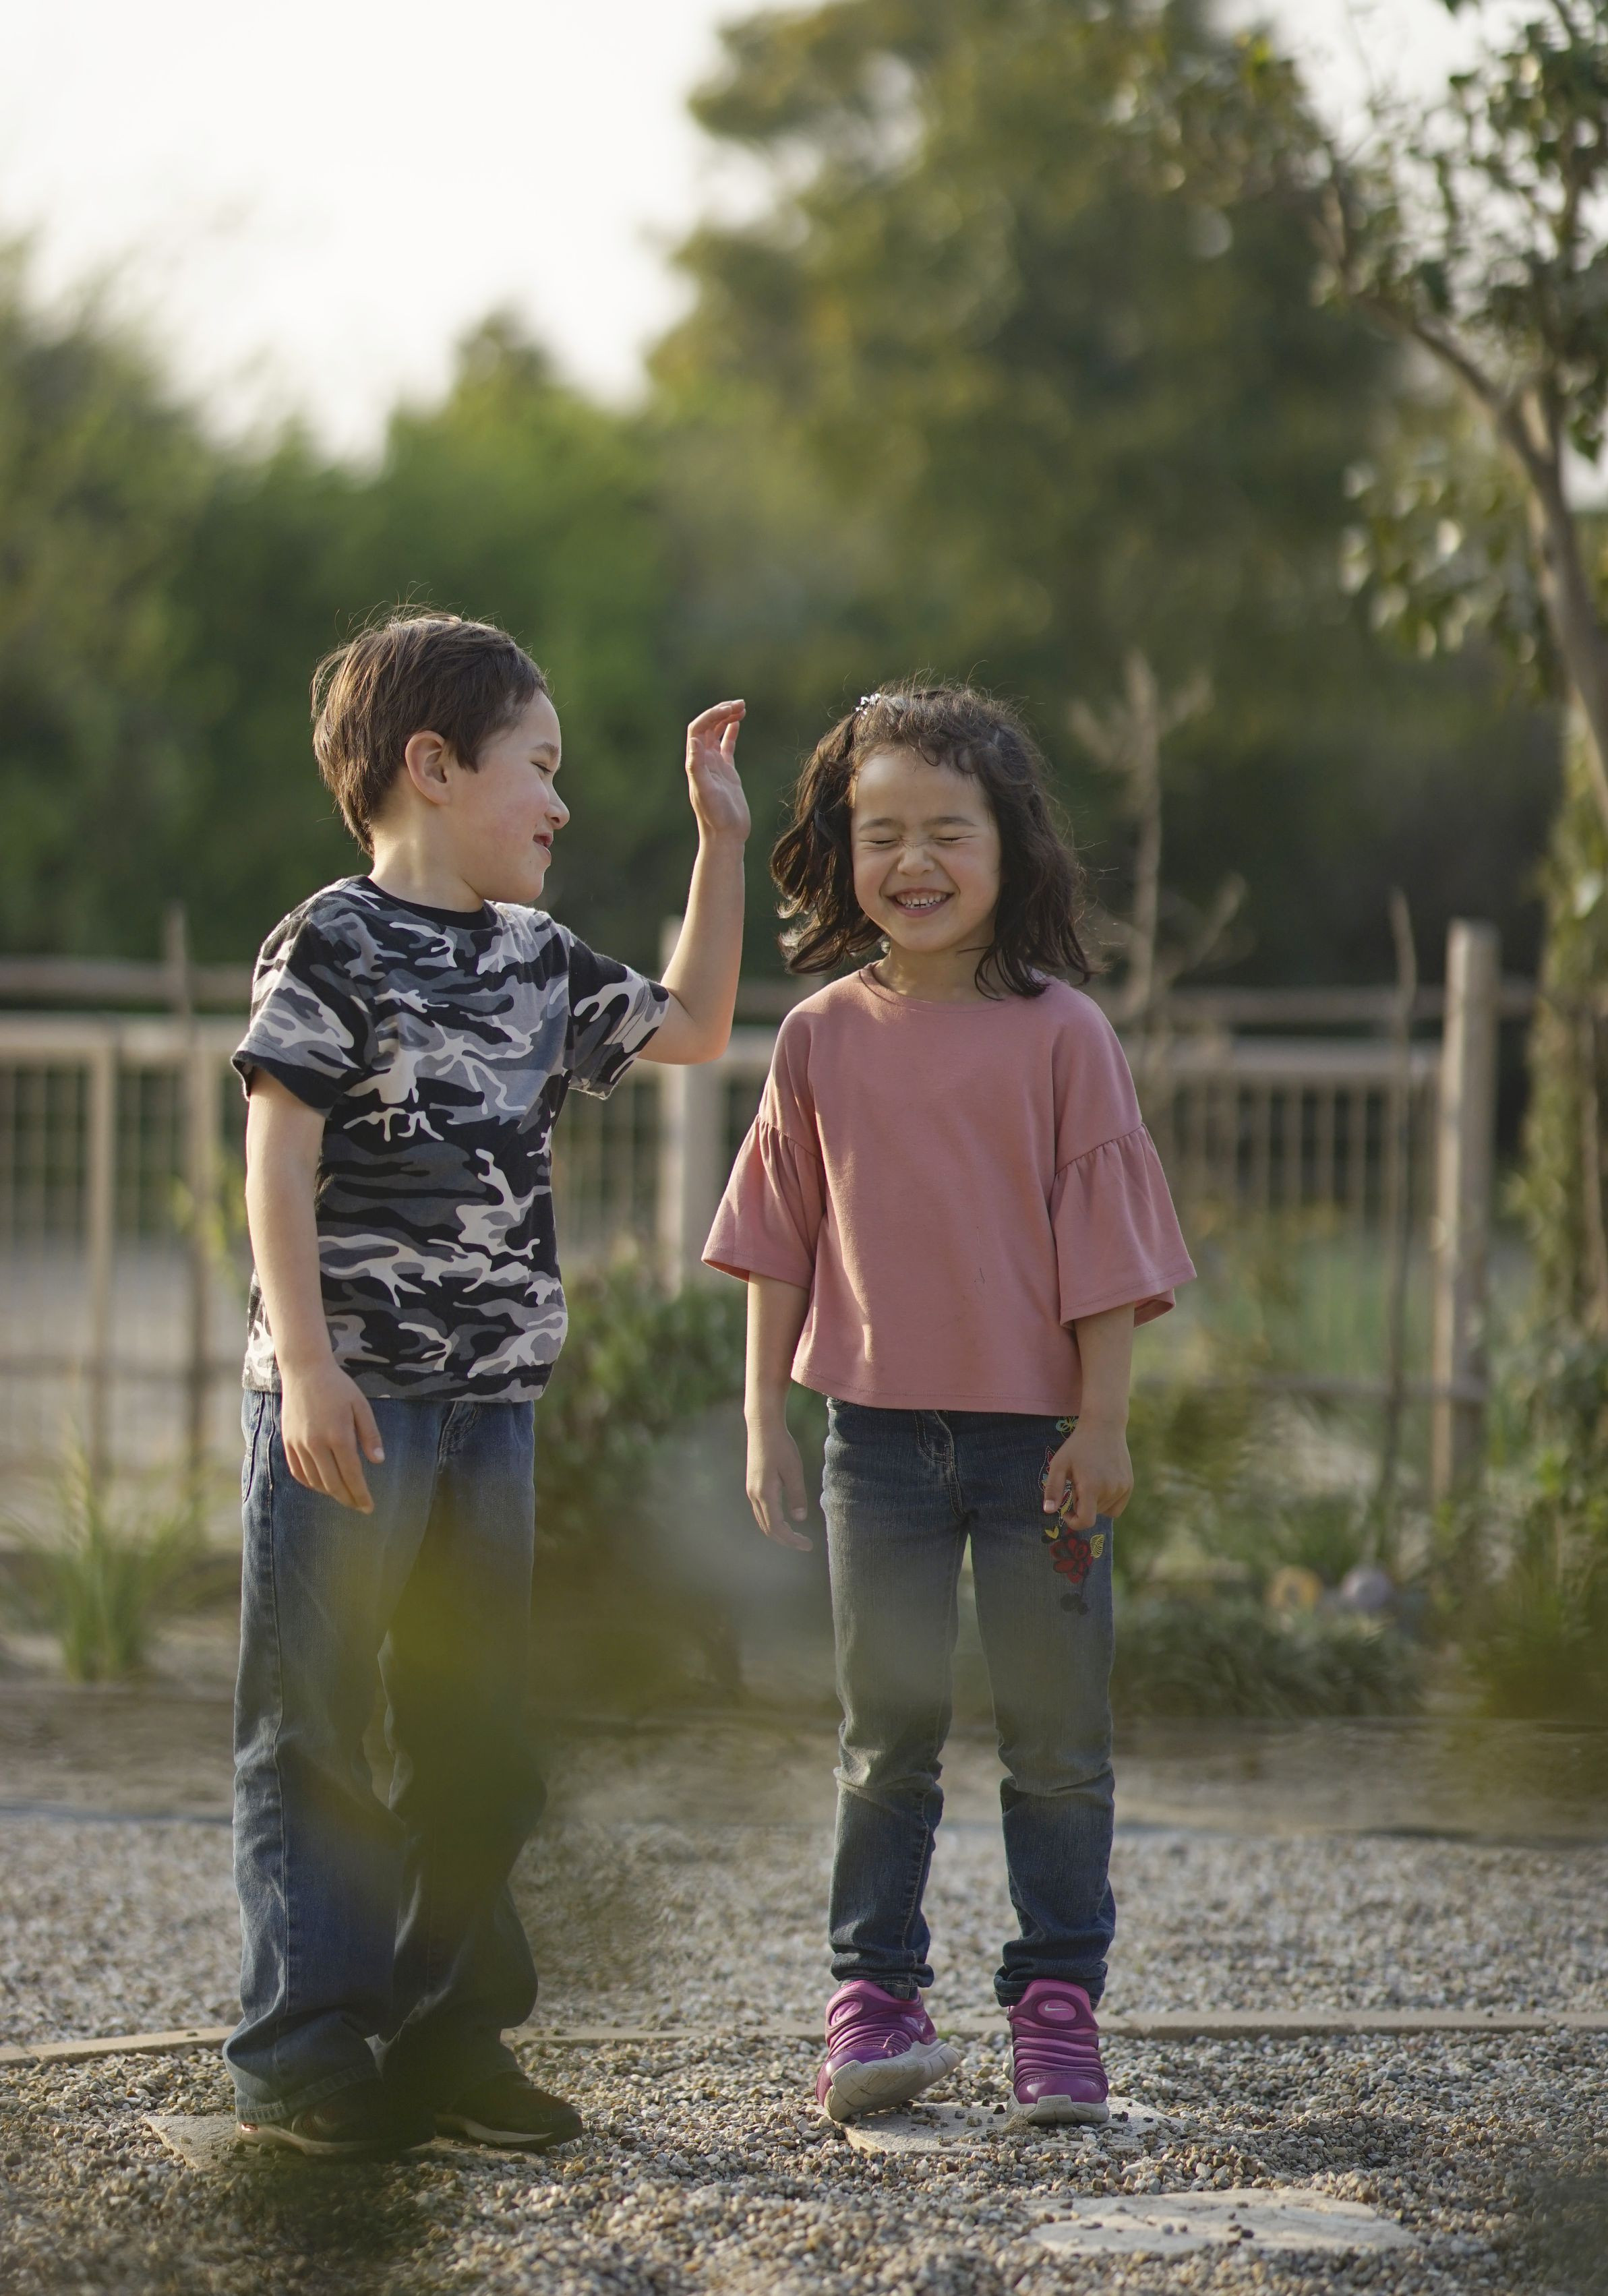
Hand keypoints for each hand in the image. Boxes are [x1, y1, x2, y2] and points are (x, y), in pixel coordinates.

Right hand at [280, 1360, 384, 1512]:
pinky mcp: (287, 1442)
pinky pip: (298, 1472)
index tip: (369, 1507)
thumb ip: (370, 1435)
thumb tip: (378, 1462)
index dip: (361, 1494)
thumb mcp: (361, 1406)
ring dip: (330, 1493)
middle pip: (333, 1483)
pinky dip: (311, 1483)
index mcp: (338, 1435)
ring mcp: (299, 1444)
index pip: (352, 1475)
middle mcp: (316, 1443)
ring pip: (315, 1481)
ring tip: (343, 1495)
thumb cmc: (338, 1387)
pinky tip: (322, 1484)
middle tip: (359, 1506)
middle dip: (347, 1499)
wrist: (304, 1371)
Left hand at [685, 699, 749, 842]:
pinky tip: (738, 723)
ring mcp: (715, 765)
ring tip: (741, 708)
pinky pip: (726, 746)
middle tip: (739, 704)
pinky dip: (731, 732)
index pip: (698, 729)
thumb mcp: (705, 790)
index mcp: (696, 762)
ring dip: (726, 718)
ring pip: (717, 733)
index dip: (711, 715)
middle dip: (721, 712)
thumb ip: (697, 766)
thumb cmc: (716, 816)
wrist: (726, 835)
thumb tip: (694, 740)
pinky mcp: (727, 772)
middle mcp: (703, 761)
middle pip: (708, 727)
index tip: (729, 710)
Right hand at [746, 1415, 812, 1549]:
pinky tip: (785, 1518)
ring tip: (796, 1535)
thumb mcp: (793, 1470)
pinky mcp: (753, 1485)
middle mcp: (754, 1495)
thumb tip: (799, 1519)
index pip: (777, 1528)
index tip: (807, 1546)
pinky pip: (761, 1511)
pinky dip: (773, 1521)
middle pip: (767, 1528)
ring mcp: (751, 1490)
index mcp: (765, 1494)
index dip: (792, 1540)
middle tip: (805, 1544)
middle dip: (786, 1540)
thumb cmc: (780, 1446)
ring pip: (763, 1521)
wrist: (762, 1427)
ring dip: (778, 1531)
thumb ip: (796, 1495)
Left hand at [1043, 1417, 1131, 1533]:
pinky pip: (1117, 1507)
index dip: (1073, 1521)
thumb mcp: (1059, 1464)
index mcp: (1092, 1487)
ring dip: (1094, 1503)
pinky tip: (1101, 1484)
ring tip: (1090, 1479)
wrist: (1104, 1426)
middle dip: (1081, 1504)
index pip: (1085, 1521)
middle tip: (1077, 1483)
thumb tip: (1048, 1512)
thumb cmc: (1078, 1446)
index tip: (1066, 1511)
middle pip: (1093, 1513)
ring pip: (1104, 1511)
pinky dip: (1107, 1502)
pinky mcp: (1129, 1485)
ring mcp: (1122, 1488)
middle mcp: (1110, 1490)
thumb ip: (1052, 1490)